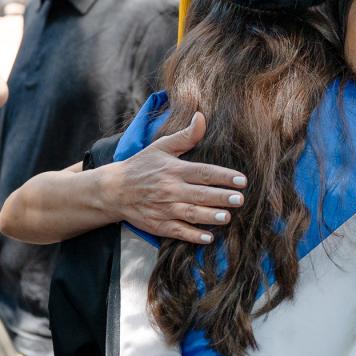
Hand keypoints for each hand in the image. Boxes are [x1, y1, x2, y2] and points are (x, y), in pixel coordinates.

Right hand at [99, 112, 246, 242]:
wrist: (113, 190)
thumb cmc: (142, 166)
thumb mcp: (161, 147)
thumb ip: (186, 136)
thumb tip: (202, 117)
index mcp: (174, 170)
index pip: (203, 173)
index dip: (223, 176)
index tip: (242, 180)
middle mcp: (170, 189)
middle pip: (200, 194)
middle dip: (221, 197)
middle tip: (240, 199)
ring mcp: (164, 208)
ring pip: (190, 213)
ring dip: (209, 216)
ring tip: (227, 217)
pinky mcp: (158, 224)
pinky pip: (178, 231)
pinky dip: (192, 236)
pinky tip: (208, 238)